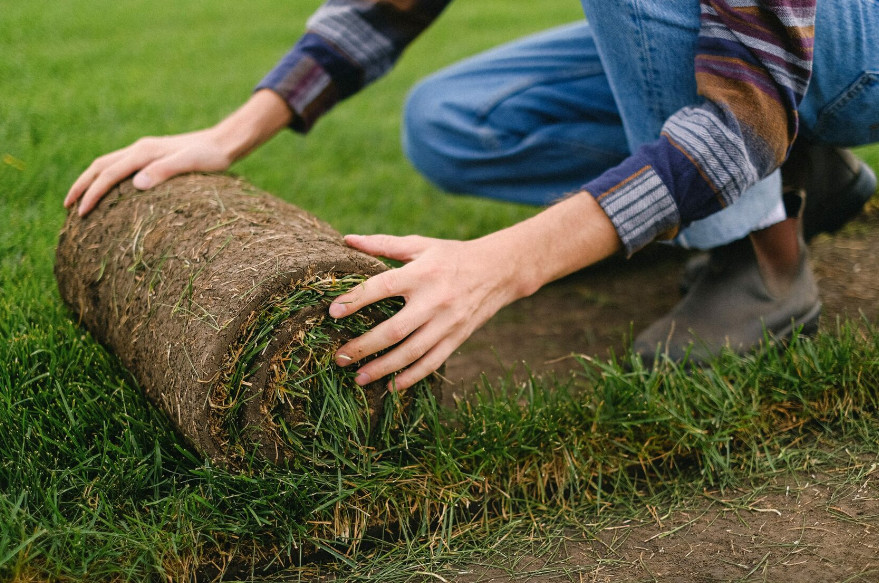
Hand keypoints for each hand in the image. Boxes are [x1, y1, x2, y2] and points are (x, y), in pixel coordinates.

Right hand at [64, 128, 233, 214]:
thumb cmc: (211, 156)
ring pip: (108, 164)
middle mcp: (140, 149)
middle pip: (100, 166)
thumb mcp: (191, 164)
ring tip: (80, 201)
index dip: (93, 193)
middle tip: (68, 208)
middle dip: (81, 186)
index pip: (109, 174)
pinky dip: (107, 178)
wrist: (224, 142)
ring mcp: (145, 151)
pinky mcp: (152, 156)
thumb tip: (137, 184)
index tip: (81, 213)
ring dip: (91, 181)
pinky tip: (109, 192)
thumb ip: (165, 171)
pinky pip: (121, 166)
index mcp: (144, 152)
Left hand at [329, 233, 527, 390]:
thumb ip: (383, 244)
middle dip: (363, 346)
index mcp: (421, 273)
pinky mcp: (457, 338)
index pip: (382, 287)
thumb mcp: (420, 245)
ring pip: (411, 352)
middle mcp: (434, 300)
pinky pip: (432, 363)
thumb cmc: (451, 255)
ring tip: (359, 377)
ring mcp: (447, 323)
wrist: (499, 270)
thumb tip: (348, 239)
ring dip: (383, 368)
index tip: (332, 312)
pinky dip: (411, 377)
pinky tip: (391, 386)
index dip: (356, 299)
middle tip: (339, 357)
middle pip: (393, 329)